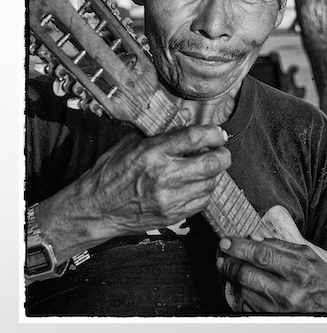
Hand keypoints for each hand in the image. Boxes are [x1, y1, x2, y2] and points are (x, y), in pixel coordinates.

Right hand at [82, 124, 230, 233]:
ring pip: (211, 184)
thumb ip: (162, 130)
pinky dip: (204, 191)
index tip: (218, 133)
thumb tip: (186, 116)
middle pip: (211, 163)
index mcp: (152, 152)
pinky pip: (202, 202)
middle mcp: (163, 176)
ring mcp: (170, 199)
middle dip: (223, 154)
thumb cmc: (112, 172)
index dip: (213, 133)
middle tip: (221, 151)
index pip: (194, 137)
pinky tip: (195, 184)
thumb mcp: (132, 142)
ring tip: (205, 167)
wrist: (97, 208)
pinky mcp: (173, 216)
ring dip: (214, 174)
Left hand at [217, 237, 326, 313]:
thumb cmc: (320, 281)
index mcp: (298, 270)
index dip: (240, 246)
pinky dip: (243, 291)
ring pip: (245, 289)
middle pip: (247, 274)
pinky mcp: (273, 319)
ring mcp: (279, 308)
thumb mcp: (308, 256)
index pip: (262, 255)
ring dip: (235, 277)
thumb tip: (254, 238)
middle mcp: (288, 291)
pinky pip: (248, 303)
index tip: (226, 241)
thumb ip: (281, 245)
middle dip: (230, 262)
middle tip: (223, 254)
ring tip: (233, 267)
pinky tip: (246, 284)